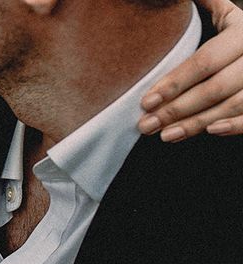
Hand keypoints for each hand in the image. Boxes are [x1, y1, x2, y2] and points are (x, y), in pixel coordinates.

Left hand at [140, 0, 242, 140]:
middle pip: (214, 88)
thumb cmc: (237, 36)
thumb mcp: (228, 16)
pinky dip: (232, 126)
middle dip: (176, 110)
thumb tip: (174, 0)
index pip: (204, 62)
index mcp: (242, 33)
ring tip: (164, 134)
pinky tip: (209, 131)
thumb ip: (209, 5)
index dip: (175, 83)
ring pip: (231, 105)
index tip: (146, 101)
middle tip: (146, 125)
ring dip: (195, 124)